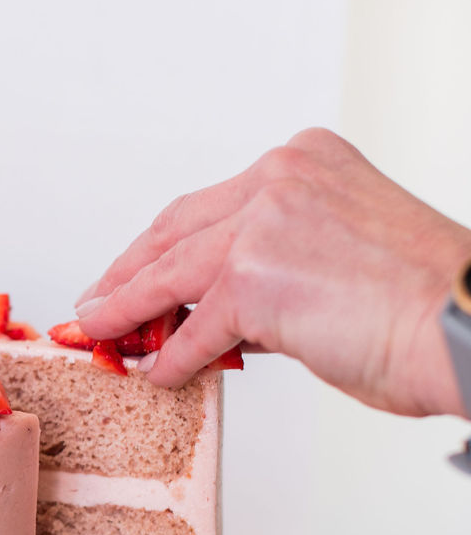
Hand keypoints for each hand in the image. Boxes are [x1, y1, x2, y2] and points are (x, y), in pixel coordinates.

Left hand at [75, 128, 470, 415]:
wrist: (464, 323)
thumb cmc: (424, 304)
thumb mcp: (343, 258)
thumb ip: (277, 276)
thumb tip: (224, 320)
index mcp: (305, 160)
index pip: (211, 204)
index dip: (164, 243)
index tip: (137, 266)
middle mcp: (279, 178)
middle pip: (176, 229)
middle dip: (130, 270)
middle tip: (99, 300)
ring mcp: (261, 224)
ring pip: (169, 274)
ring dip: (127, 309)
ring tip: (100, 333)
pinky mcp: (252, 279)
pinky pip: (192, 328)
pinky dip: (171, 356)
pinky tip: (158, 374)